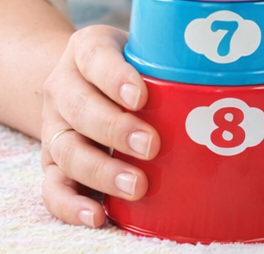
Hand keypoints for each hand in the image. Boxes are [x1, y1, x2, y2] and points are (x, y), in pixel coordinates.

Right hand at [40, 25, 155, 227]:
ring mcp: (53, 126)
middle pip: (80, 107)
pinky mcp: (50, 163)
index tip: (142, 96)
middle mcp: (62, 86)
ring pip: (66, 150)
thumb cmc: (127, 67)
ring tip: (137, 185)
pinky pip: (52, 188)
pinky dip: (71, 205)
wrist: (81, 80)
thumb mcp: (139, 51)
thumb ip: (162, 63)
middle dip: (116, 129)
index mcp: (86, 49)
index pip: (95, 57)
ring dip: (102, 171)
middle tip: (151, 145)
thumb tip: (213, 89)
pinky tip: (98, 215)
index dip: (116, 78)